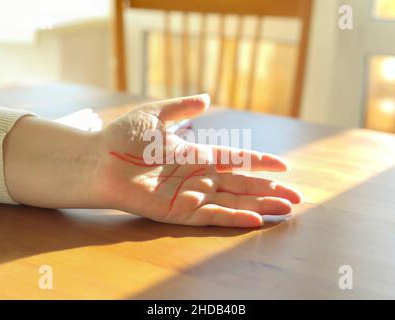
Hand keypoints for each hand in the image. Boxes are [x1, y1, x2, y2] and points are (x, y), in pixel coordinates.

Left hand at [89, 94, 301, 226]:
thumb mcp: (157, 115)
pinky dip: (232, 218)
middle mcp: (198, 177)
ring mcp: (190, 196)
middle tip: (296, 196)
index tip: (283, 165)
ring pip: (232, 202)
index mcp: (196, 155)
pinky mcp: (178, 213)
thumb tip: (207, 98)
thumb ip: (182, 108)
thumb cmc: (124, 137)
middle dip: (269, 190)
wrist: (98, 159)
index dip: (259, 162)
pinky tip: (255, 219)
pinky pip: (210, 216)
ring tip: (286, 208)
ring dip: (259, 206)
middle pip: (241, 186)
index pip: (236, 160)